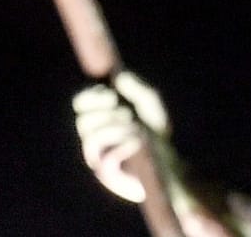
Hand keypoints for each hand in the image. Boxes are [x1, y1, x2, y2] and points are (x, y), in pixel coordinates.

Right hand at [73, 70, 171, 203]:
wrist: (170, 161)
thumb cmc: (157, 133)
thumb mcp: (150, 105)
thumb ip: (136, 89)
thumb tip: (118, 77)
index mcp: (100, 117)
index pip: (81, 104)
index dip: (91, 97)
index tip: (112, 95)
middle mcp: (95, 137)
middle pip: (83, 122)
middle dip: (105, 114)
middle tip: (127, 113)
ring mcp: (99, 157)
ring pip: (91, 139)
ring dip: (116, 129)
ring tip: (137, 129)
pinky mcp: (107, 174)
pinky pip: (104, 160)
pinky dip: (121, 147)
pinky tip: (137, 142)